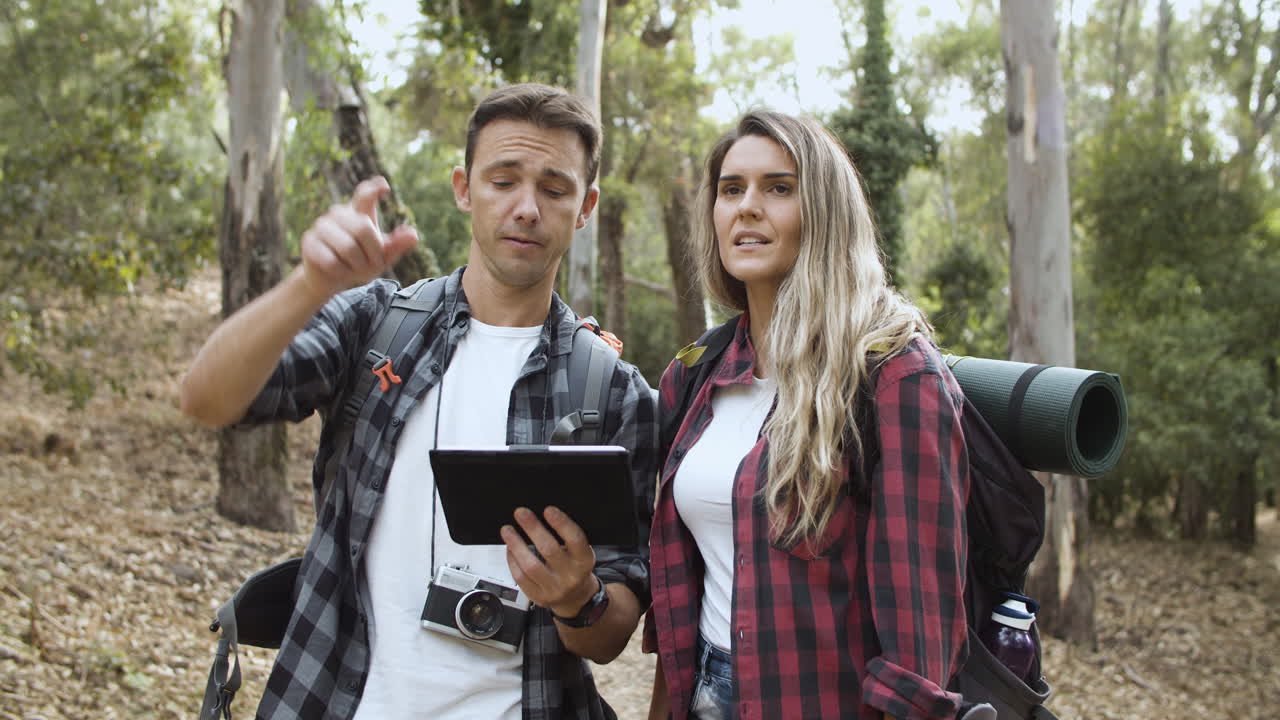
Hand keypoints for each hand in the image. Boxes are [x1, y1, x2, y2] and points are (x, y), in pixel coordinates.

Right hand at [298, 176, 418, 298]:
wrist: (330, 279)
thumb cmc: (359, 262)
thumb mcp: (382, 256)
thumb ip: (397, 246)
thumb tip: (413, 235)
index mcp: (358, 212)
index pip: (365, 194)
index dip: (374, 189)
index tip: (384, 186)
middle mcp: (339, 213)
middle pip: (364, 228)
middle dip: (373, 252)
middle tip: (371, 264)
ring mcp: (321, 226)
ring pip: (348, 247)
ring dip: (357, 264)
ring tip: (353, 267)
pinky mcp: (309, 242)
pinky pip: (332, 261)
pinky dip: (341, 272)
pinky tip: (338, 270)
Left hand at [501, 506, 597, 617]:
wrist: (575, 598)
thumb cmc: (575, 568)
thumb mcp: (580, 552)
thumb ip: (567, 537)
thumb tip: (544, 515)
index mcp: (584, 561)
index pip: (575, 540)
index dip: (561, 523)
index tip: (548, 510)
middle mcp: (570, 576)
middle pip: (549, 550)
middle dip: (533, 529)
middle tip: (521, 513)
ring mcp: (553, 588)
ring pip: (530, 565)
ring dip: (516, 545)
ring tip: (507, 530)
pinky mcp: (538, 596)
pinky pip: (520, 577)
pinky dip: (512, 560)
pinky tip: (510, 548)